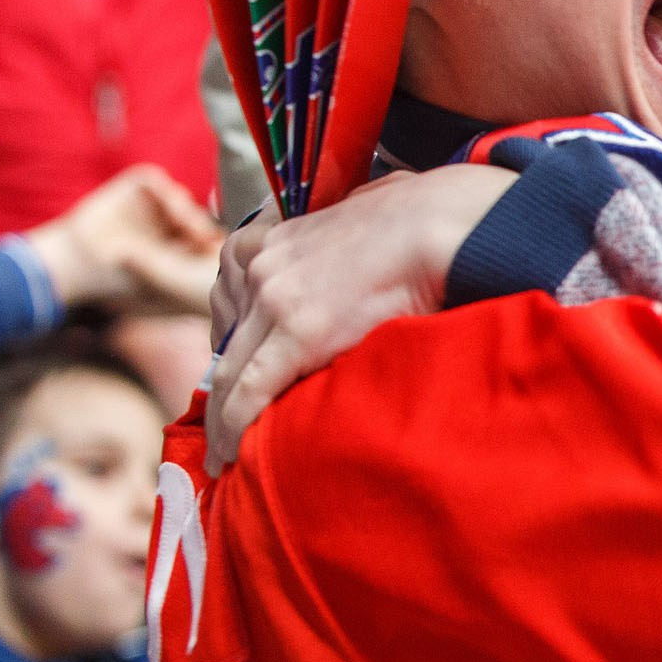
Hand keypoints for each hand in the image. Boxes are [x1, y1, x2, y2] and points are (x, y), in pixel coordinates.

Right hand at [26, 166, 222, 315]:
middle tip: (204, 237)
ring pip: (176, 196)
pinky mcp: (126, 190)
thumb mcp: (165, 276)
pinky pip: (150, 179)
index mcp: (172, 243)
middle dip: (200, 223)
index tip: (217, 246)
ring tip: (187, 225)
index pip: (202, 231)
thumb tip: (223, 254)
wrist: (81, 266)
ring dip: (184, 208)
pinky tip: (170, 205)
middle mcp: (161, 223)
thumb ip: (191, 262)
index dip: (211, 235)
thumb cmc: (121, 279)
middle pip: (193, 212)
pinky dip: (162, 188)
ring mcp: (145, 206)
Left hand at [205, 164, 514, 474]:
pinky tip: (233, 455)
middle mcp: (263, 267)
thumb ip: (347, 225)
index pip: (229, 294)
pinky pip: (251, 390)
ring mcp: (275, 299)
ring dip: (221, 416)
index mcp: (275, 236)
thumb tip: (373, 220)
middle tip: (224, 420)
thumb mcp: (364, 206)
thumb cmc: (423, 213)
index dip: (230, 339)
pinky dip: (235, 427)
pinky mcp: (299, 333)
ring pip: (229, 371)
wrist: (440, 224)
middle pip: (225, 339)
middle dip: (221, 383)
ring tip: (225, 454)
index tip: (236, 368)